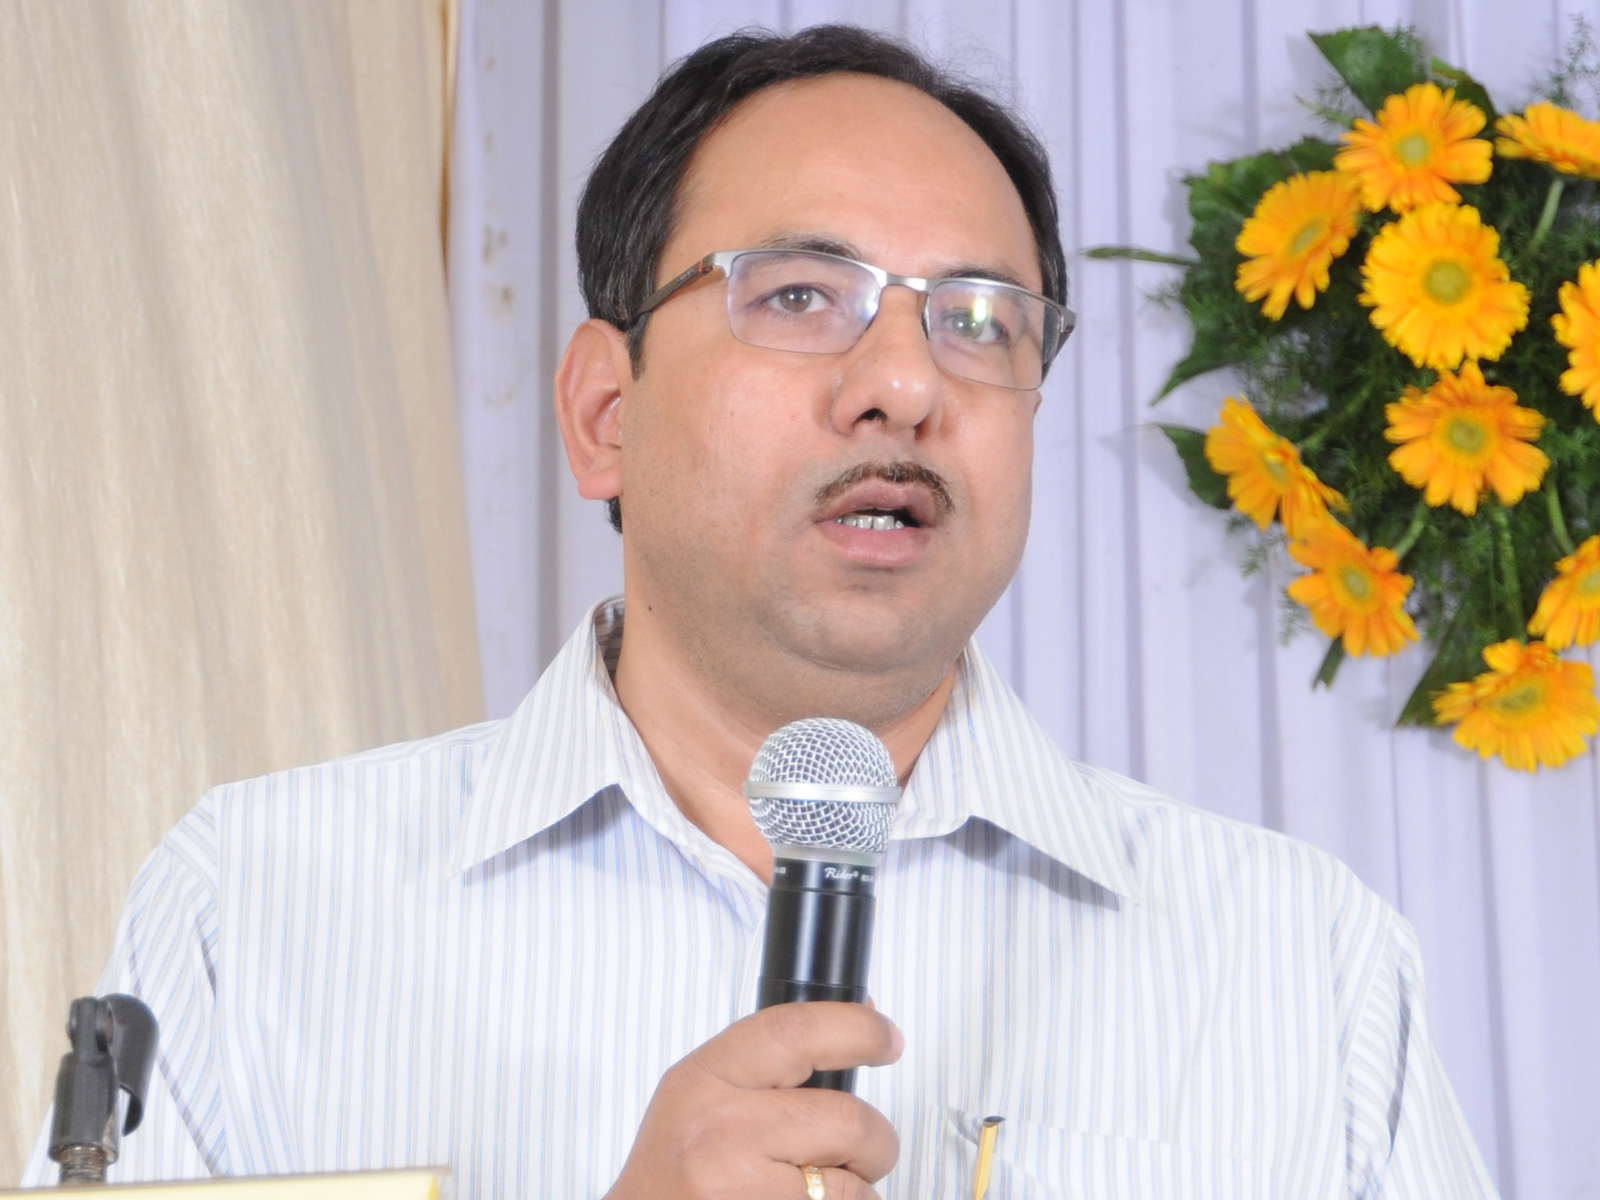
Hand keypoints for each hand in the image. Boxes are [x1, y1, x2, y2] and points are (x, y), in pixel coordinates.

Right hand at [604, 1001, 903, 1199]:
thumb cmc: (673, 1174)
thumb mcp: (701, 1098)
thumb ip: (772, 1063)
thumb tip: (862, 1021)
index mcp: (702, 1081)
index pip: (794, 1032)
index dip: (856, 1030)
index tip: (886, 1038)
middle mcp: (718, 1133)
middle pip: (847, 1119)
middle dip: (874, 1142)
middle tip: (860, 1152)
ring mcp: (739, 1191)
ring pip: (852, 1185)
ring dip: (857, 1191)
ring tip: (820, 1191)